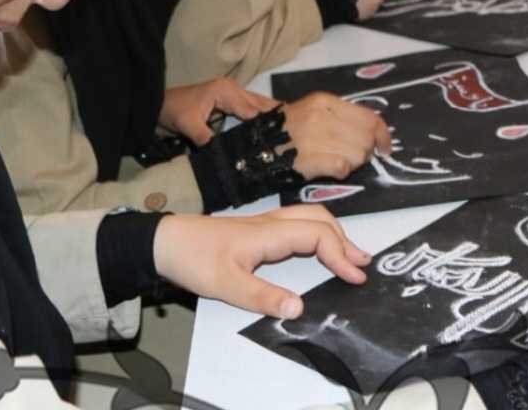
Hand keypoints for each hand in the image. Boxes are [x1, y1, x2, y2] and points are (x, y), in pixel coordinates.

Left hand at [152, 204, 370, 318]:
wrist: (165, 242)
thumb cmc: (193, 258)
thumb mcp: (226, 284)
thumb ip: (263, 297)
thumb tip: (300, 309)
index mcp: (268, 233)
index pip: (317, 235)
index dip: (340, 254)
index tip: (355, 277)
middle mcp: (271, 223)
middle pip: (319, 220)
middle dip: (345, 240)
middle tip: (362, 265)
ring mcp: (264, 224)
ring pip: (309, 218)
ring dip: (333, 234)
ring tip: (350, 256)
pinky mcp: (257, 231)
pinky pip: (297, 225)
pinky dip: (318, 233)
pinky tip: (318, 249)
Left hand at [160, 78, 279, 145]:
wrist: (158, 104)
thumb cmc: (173, 111)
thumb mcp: (189, 125)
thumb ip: (206, 138)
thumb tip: (223, 155)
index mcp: (226, 91)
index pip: (252, 110)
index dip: (267, 124)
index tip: (283, 136)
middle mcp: (233, 89)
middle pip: (260, 105)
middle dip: (276, 118)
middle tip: (296, 133)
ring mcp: (233, 93)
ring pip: (258, 105)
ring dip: (271, 117)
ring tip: (290, 131)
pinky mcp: (230, 100)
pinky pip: (251, 108)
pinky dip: (261, 117)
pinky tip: (272, 128)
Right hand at [281, 92, 392, 178]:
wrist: (256, 147)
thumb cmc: (287, 131)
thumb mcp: (313, 110)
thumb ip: (341, 116)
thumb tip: (373, 130)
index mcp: (325, 101)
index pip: (369, 117)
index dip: (382, 135)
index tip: (385, 147)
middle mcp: (322, 116)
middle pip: (366, 138)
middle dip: (364, 151)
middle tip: (350, 156)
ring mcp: (315, 137)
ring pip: (357, 155)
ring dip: (351, 163)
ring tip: (334, 161)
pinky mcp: (309, 158)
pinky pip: (342, 168)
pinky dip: (340, 172)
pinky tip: (328, 169)